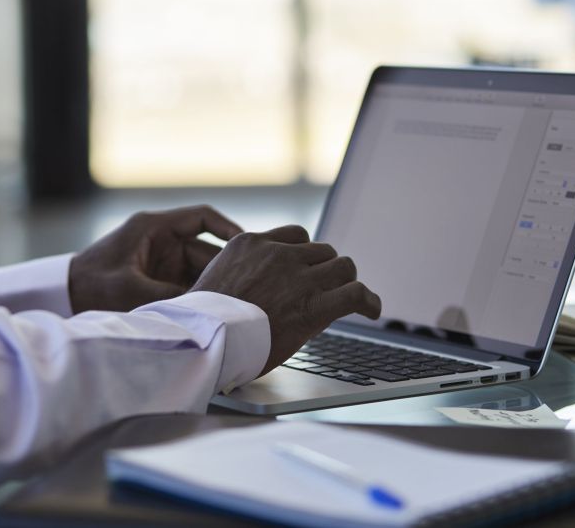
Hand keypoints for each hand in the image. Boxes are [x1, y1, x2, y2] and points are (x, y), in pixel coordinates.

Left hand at [69, 205, 242, 314]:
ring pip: (199, 271)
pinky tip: (212, 312)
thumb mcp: (131, 290)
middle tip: (246, 288)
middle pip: (206, 250)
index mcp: (154, 227)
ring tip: (232, 305)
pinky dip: (198, 297)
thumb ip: (171, 297)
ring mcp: (161, 260)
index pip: (202, 217)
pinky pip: (187, 284)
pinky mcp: (158, 279)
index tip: (247, 245)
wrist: (62, 297)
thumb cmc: (90, 285)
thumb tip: (207, 308)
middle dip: (223, 269)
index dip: (228, 229)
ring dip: (211, 287)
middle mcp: (161, 240)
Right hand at [190, 225, 380, 375]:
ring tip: (350, 295)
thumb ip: (235, 274)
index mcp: (251, 244)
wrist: (203, 339)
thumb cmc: (202, 321)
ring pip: (342, 266)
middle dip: (326, 268)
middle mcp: (278, 254)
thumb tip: (242, 288)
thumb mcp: (211, 280)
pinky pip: (355, 294)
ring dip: (346, 281)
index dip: (305, 253)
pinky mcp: (314, 305)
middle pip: (321, 251)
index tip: (307, 267)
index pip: (295, 236)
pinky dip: (369, 301)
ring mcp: (298, 278)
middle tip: (327, 287)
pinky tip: (373, 310)